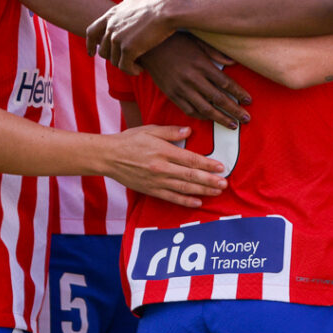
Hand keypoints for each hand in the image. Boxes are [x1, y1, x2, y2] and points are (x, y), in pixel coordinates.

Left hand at [88, 0, 181, 67]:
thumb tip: (124, 5)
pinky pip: (124, 66)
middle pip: (103, 50)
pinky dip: (131, 71)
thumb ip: (125, 6)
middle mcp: (111, 27)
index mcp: (111, 15)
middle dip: (112, 58)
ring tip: (135, 66)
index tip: (91, 52)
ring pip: (114, 61)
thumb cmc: (158, 3)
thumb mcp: (135, 0)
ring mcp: (117, 38)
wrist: (167, 8)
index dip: (90, 44)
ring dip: (124, 65)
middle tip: (123, 61)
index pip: (91, 31)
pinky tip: (140, 70)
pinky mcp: (128, 49)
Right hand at [103, 123, 227, 206]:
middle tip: (225, 183)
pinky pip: (171, 197)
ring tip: (217, 192)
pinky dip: (185, 201)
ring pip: (184, 188)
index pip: (190, 159)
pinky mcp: (150, 190)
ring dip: (202, 191)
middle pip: (190, 176)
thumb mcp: (149, 130)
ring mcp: (156, 181)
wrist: (108, 156)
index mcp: (162, 151)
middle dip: (210, 180)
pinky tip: (197, 202)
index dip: (208, 164)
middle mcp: (161, 168)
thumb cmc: (129, 140)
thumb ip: (170, 132)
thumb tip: (189, 131)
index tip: (221, 167)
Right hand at [139, 34, 251, 128]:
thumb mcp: (197, 41)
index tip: (249, 101)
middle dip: (235, 110)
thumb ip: (215, 53)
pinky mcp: (172, 94)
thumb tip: (233, 62)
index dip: (239, 93)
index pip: (225, 83)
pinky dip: (201, 117)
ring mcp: (181, 88)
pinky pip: (189, 110)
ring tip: (233, 125)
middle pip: (218, 99)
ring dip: (220, 118)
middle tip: (247, 119)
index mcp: (201, 64)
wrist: (148, 48)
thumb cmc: (176, 41)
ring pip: (205, 108)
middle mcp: (193, 78)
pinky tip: (211, 119)